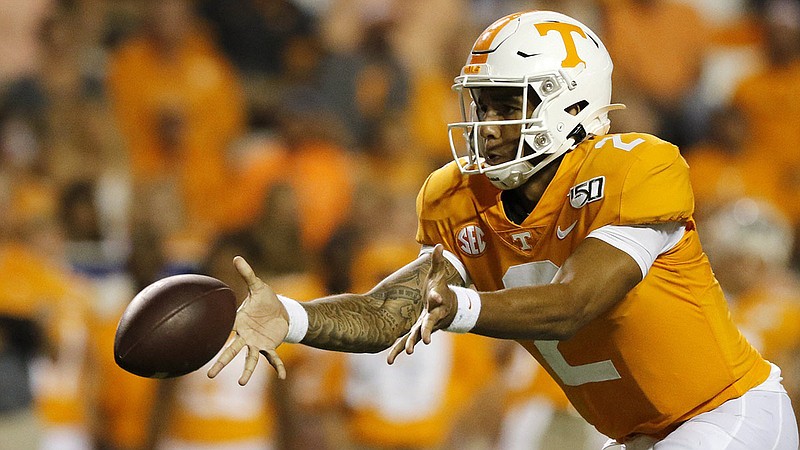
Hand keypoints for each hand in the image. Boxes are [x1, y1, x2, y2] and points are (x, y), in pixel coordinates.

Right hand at [207, 256, 288, 384]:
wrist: (281, 311)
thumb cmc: (266, 300)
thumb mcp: (258, 286)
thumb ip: (247, 274)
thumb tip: (237, 257)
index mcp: (239, 323)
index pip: (225, 329)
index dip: (216, 334)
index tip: (203, 343)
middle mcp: (245, 336)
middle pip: (231, 351)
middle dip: (221, 362)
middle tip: (210, 375)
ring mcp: (257, 343)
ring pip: (250, 360)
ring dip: (247, 372)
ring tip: (242, 384)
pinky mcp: (270, 346)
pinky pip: (273, 359)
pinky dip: (278, 367)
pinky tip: (283, 376)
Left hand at [387, 244, 456, 363]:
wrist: (449, 310)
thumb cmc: (441, 291)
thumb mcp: (439, 276)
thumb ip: (438, 262)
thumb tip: (439, 246)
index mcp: (437, 302)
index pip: (437, 299)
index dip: (436, 297)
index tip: (435, 296)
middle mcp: (431, 317)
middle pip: (428, 324)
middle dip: (425, 331)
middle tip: (425, 339)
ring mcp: (424, 327)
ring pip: (416, 337)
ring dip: (410, 344)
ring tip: (406, 353)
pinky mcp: (415, 333)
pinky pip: (406, 342)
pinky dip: (398, 350)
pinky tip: (389, 360)